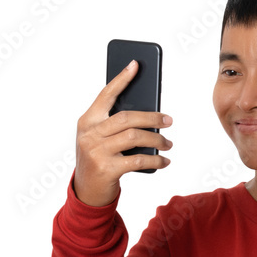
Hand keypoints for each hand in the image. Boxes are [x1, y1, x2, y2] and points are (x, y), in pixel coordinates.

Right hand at [73, 60, 173, 206]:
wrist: (87, 192)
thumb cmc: (99, 160)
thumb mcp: (100, 139)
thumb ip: (115, 125)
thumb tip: (149, 114)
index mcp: (87, 121)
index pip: (106, 95)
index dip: (121, 79)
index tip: (135, 64)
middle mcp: (89, 134)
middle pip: (127, 117)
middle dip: (152, 118)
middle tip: (169, 121)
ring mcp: (96, 151)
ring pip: (134, 136)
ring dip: (156, 140)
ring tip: (168, 144)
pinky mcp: (107, 169)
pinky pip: (138, 159)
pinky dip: (155, 160)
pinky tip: (164, 161)